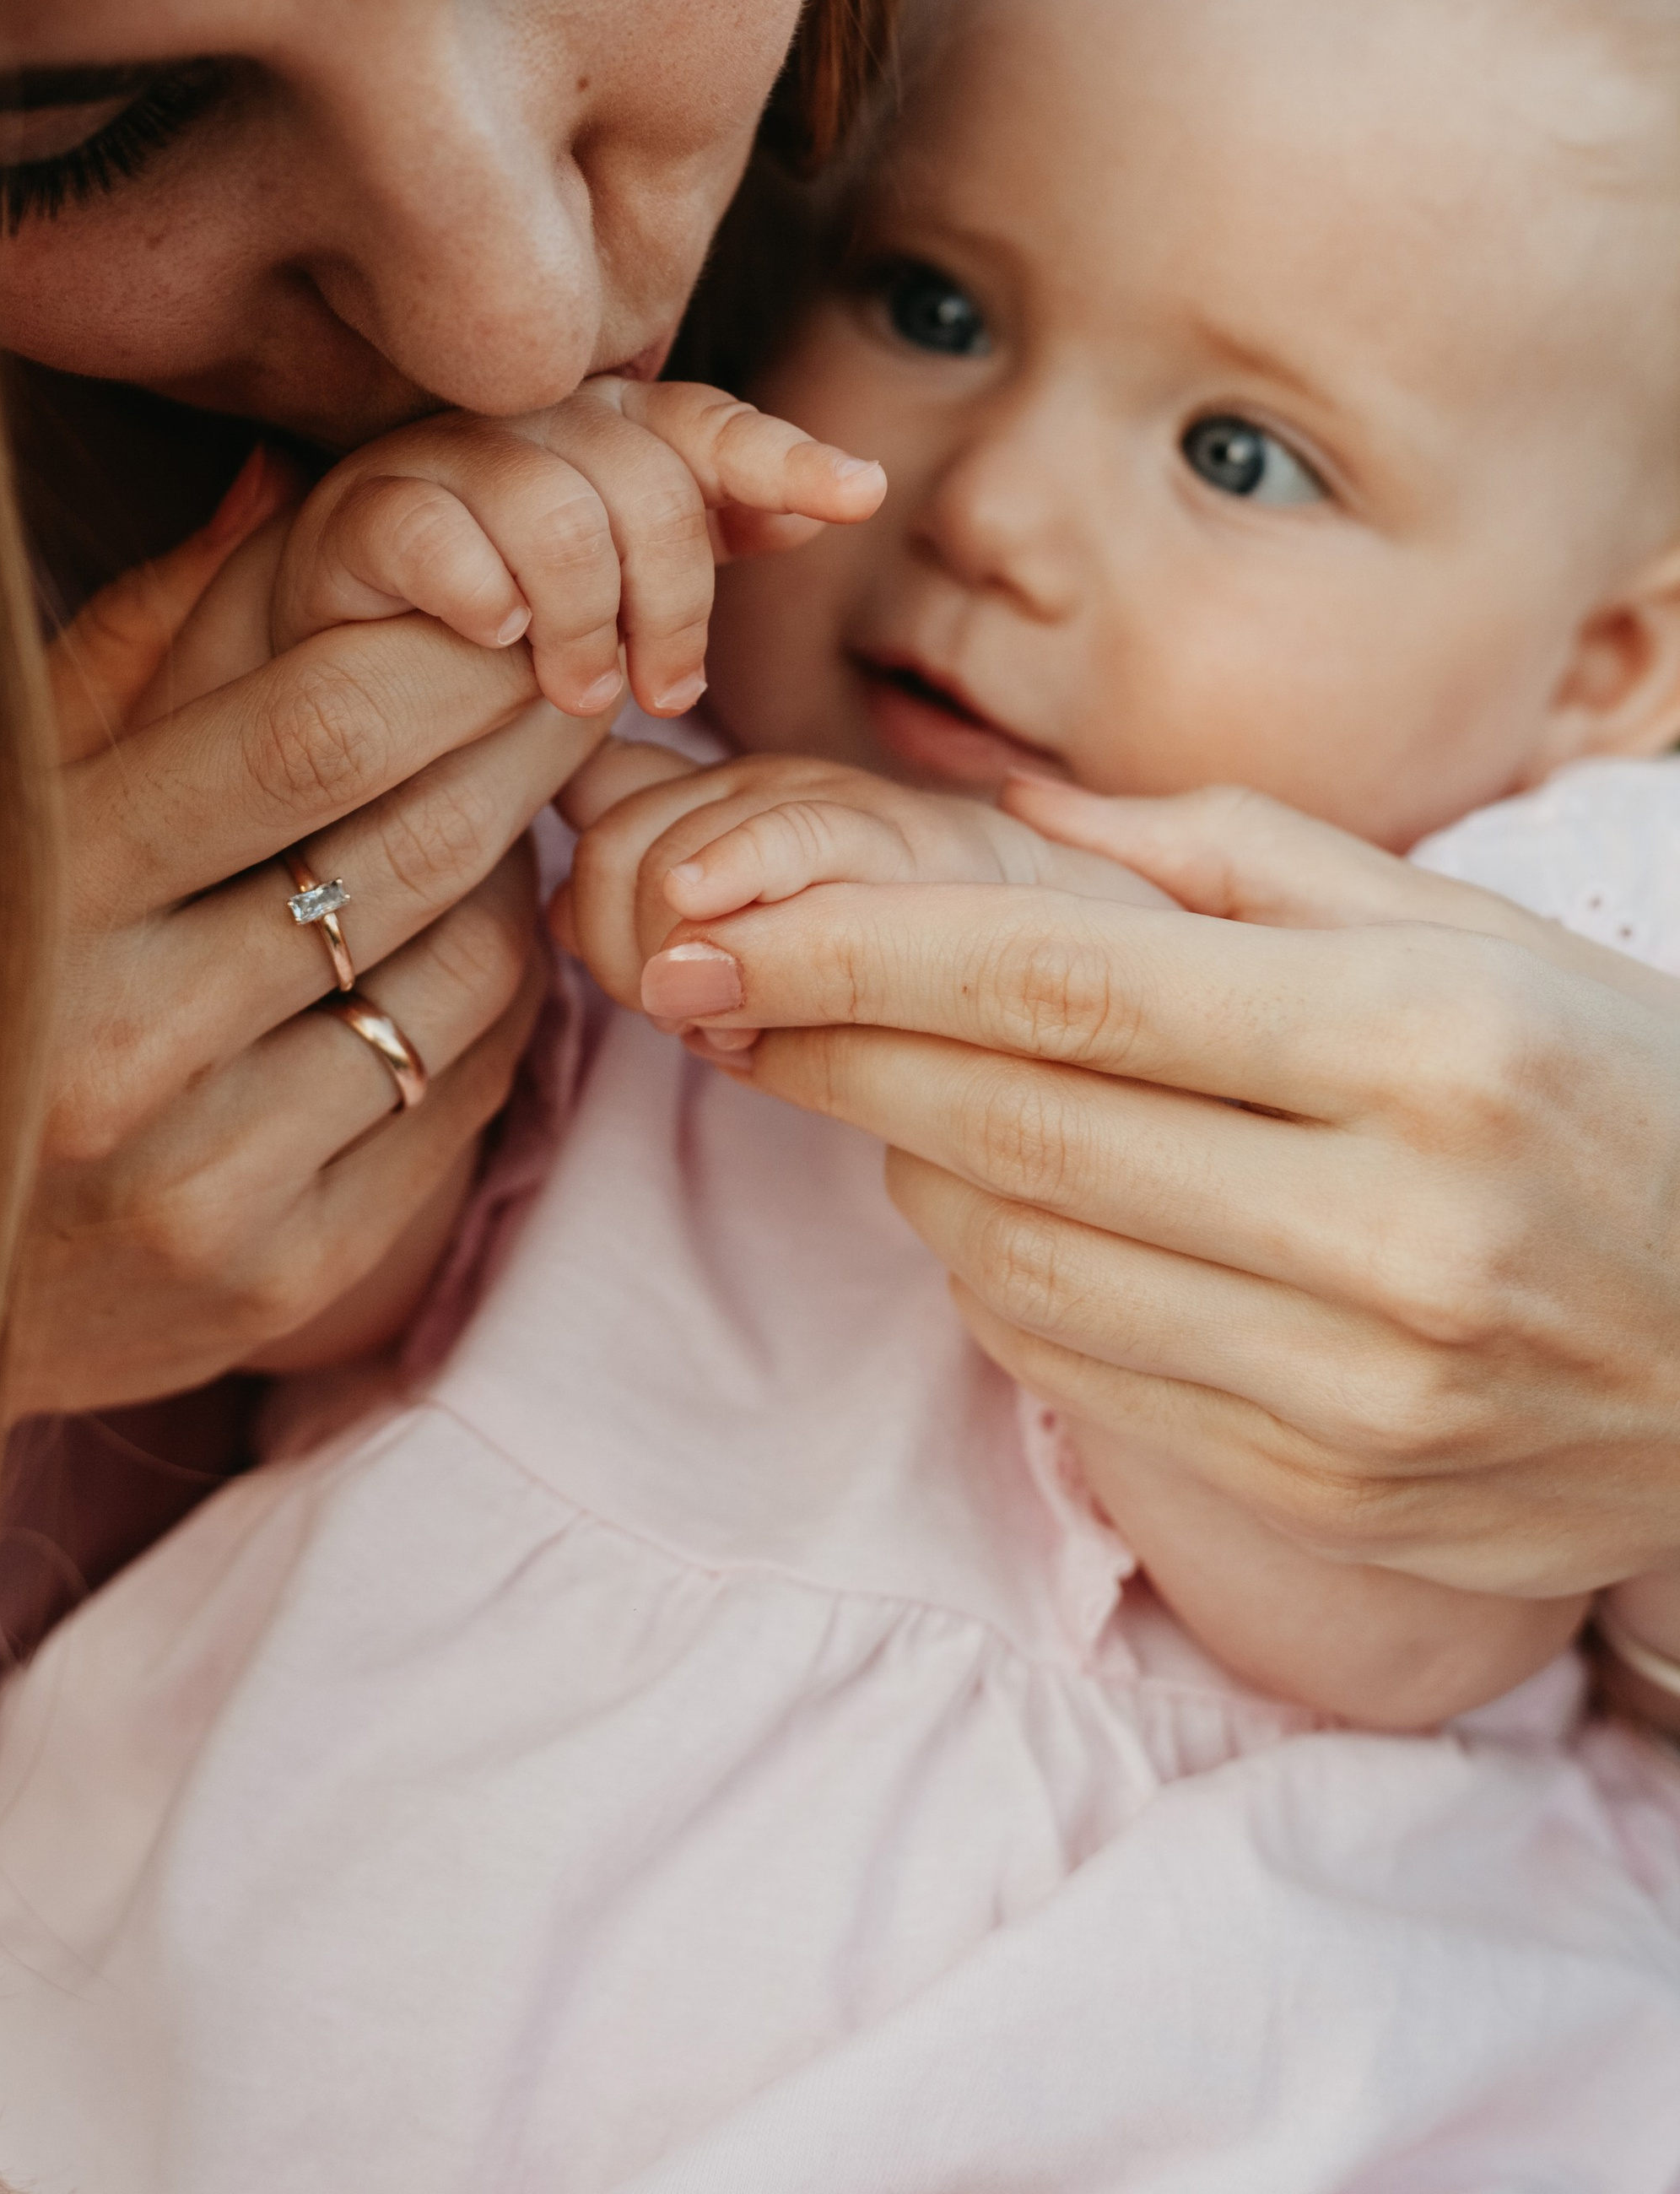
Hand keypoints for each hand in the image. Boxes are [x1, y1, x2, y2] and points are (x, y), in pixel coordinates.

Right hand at [7, 449, 604, 1417]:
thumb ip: (137, 641)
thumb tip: (277, 475)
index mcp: (38, 898)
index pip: (305, 733)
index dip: (445, 651)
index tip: (512, 603)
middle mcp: (119, 1049)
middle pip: (410, 844)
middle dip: (524, 732)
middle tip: (581, 665)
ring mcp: (204, 1181)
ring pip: (462, 970)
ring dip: (513, 869)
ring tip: (506, 801)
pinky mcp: (280, 1281)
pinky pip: (462, 1095)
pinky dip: (493, 998)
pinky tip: (465, 936)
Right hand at [268, 378, 883, 723]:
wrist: (348, 671)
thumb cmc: (505, 640)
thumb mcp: (627, 598)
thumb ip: (719, 540)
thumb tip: (845, 488)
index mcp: (602, 431)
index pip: (706, 425)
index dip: (783, 457)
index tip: (858, 494)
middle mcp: (525, 423)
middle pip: (644, 480)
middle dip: (674, 602)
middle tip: (663, 695)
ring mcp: (436, 456)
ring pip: (554, 511)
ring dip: (584, 622)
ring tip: (576, 696)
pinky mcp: (357, 512)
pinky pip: (441, 536)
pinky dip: (484, 602)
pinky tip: (496, 644)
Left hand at [604, 775, 1679, 1599]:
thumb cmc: (1623, 1092)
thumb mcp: (1474, 927)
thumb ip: (1239, 856)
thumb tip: (1018, 809)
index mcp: (1422, 1038)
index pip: (1063, 985)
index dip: (856, 955)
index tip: (713, 931)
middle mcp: (1390, 1222)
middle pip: (1013, 1125)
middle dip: (827, 1047)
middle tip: (714, 989)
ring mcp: (1361, 1387)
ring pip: (1023, 1262)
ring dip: (908, 1160)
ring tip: (881, 1081)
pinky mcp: (1335, 1494)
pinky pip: (1084, 1375)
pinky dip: (999, 1279)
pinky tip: (995, 1203)